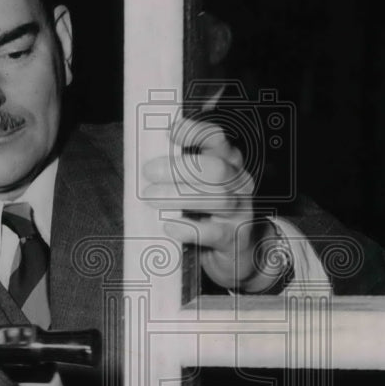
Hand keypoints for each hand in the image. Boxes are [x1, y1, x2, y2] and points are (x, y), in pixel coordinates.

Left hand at [142, 115, 278, 291]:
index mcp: (228, 161)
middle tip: (148, 172)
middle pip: (216, 169)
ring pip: (218, 198)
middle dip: (180, 168)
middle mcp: (239, 182)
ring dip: (180, 196)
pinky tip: (169, 226)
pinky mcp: (235, 238)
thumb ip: (178, 169)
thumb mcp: (198, 185)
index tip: (170, 133)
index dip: (195, 133)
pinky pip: (214, 232)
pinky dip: (190, 229)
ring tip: (150, 198)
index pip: (217, 139)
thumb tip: (143, 156)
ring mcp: (241, 210)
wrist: (237, 252)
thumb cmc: (209, 213)